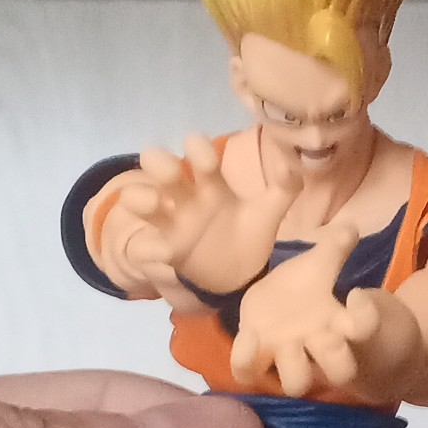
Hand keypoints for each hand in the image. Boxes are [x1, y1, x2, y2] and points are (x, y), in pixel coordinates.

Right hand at [120, 133, 301, 294]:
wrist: (240, 278)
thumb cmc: (248, 236)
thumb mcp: (269, 211)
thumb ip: (284, 187)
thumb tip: (290, 162)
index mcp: (210, 184)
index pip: (195, 151)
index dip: (197, 149)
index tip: (208, 162)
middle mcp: (185, 198)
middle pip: (157, 164)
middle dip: (159, 161)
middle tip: (172, 174)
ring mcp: (170, 225)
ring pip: (137, 199)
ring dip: (140, 197)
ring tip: (156, 204)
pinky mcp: (164, 253)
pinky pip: (143, 246)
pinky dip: (149, 247)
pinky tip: (166, 252)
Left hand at [230, 221, 375, 396]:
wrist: (273, 306)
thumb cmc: (304, 288)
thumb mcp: (318, 264)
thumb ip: (334, 246)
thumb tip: (351, 226)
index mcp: (336, 321)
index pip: (364, 328)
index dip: (366, 318)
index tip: (354, 293)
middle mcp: (316, 345)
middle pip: (341, 371)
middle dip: (336, 360)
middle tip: (325, 338)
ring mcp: (285, 354)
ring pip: (297, 383)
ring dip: (295, 370)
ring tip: (287, 344)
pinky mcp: (256, 355)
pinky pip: (249, 372)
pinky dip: (248, 361)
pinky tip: (249, 336)